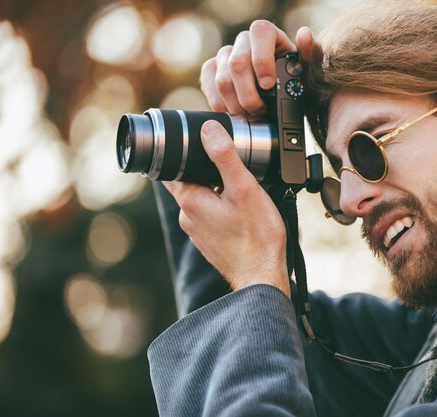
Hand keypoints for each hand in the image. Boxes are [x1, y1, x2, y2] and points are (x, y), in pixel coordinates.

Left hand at [163, 121, 289, 297]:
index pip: (174, 167)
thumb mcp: (244, 188)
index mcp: (190, 199)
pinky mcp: (209, 243)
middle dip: (205, 170)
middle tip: (231, 164)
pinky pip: (210, 217)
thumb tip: (208, 129)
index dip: (186, 152)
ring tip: (240, 189)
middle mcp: (188, 217)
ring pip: (201, 200)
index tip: (203, 144)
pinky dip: (221, 208)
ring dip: (215, 190)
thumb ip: (225, 156)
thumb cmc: (257, 237)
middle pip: (189, 182)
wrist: (262, 277)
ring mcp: (197, 232)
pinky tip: (241, 211)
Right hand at [200, 20, 316, 115]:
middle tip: (260, 111)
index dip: (262, 59)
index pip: (260, 32)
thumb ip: (309, 55)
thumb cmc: (293, 82)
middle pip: (237, 62)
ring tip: (251, 115)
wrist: (277, 98)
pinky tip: (235, 113)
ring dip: (237, 104)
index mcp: (267, 35)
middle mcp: (244, 41)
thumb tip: (304, 35)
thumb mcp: (306, 72)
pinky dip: (221, 105)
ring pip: (222, 79)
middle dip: (249, 94)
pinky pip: (208, 85)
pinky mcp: (211, 70)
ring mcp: (225, 54)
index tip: (268, 85)